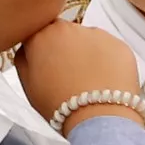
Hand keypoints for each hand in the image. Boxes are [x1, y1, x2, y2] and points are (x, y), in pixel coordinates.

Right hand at [15, 19, 141, 115]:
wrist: (98, 117)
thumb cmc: (58, 104)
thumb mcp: (27, 84)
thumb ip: (24, 58)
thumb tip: (29, 48)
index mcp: (42, 35)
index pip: (38, 33)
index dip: (42, 49)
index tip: (45, 64)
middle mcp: (70, 28)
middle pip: (64, 34)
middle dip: (65, 49)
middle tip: (67, 75)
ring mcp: (98, 34)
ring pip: (88, 40)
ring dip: (87, 53)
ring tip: (89, 81)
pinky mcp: (120, 44)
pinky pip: (110, 49)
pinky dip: (108, 61)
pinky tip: (105, 81)